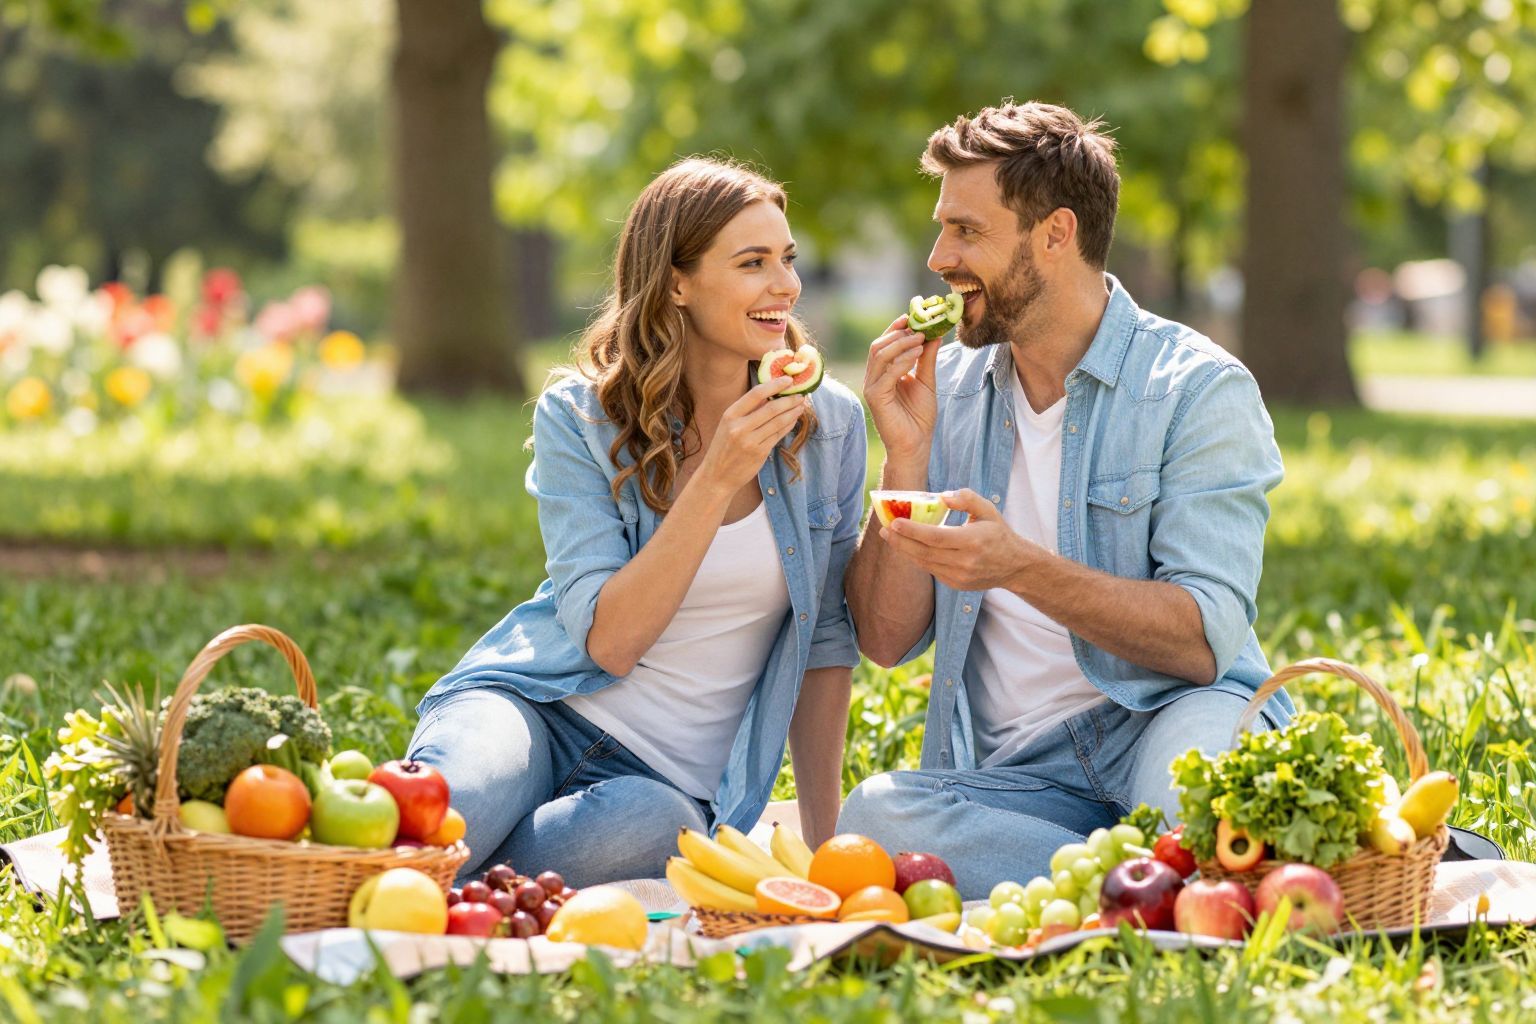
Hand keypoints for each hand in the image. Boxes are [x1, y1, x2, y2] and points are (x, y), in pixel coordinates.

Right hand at [695, 377, 805, 495]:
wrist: (717, 477)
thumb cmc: (723, 448)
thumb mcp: (727, 425)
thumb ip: (746, 411)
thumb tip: (769, 395)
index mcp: (730, 415)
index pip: (755, 394)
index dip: (774, 385)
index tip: (788, 380)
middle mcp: (739, 427)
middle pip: (771, 408)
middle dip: (789, 400)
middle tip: (800, 394)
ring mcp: (750, 441)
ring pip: (778, 422)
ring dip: (793, 412)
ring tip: (801, 406)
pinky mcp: (760, 453)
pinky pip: (778, 435)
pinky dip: (788, 425)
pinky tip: (793, 420)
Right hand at [863, 315, 939, 465]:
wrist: (915, 445)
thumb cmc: (919, 417)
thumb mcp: (927, 382)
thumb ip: (927, 359)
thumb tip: (934, 335)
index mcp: (883, 372)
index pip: (885, 343)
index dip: (897, 328)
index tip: (913, 317)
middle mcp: (874, 377)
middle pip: (879, 345)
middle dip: (899, 333)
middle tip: (920, 327)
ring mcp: (872, 387)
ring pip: (879, 355)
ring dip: (901, 344)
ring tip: (920, 339)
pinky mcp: (874, 397)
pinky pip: (886, 373)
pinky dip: (901, 361)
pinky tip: (916, 354)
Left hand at [878, 489, 1042, 591]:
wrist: (1015, 566)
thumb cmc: (998, 533)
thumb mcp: (988, 510)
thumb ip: (966, 498)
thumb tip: (942, 497)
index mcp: (973, 541)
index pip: (936, 537)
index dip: (913, 531)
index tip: (894, 523)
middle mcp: (965, 561)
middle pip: (925, 553)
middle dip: (900, 542)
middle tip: (884, 530)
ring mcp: (960, 576)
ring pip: (925, 563)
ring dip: (905, 550)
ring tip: (891, 537)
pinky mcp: (956, 584)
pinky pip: (931, 570)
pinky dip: (918, 558)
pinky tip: (908, 547)